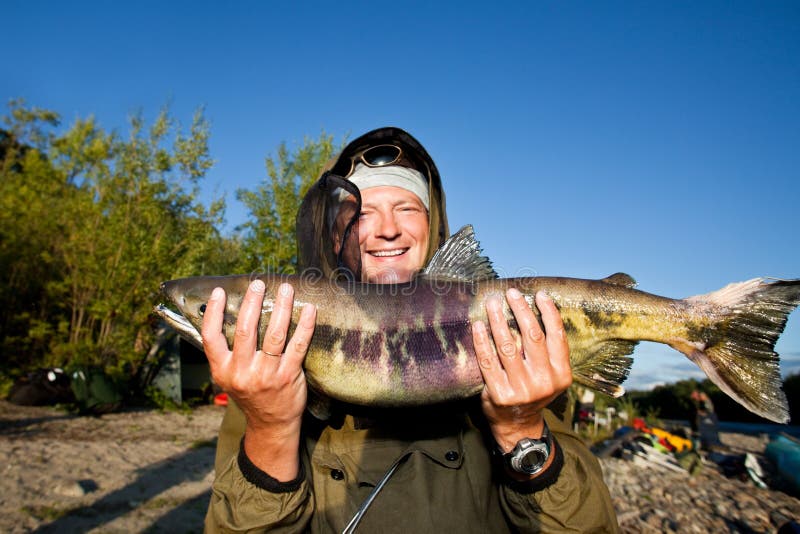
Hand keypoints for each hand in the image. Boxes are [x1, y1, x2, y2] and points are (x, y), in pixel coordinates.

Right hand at [201, 279, 315, 479]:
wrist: (270, 424)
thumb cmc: (250, 393)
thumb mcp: (229, 376)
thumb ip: (227, 351)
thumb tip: (229, 313)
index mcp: (222, 370)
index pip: (211, 338)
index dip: (213, 313)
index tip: (218, 291)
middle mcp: (242, 373)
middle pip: (245, 331)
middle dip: (252, 303)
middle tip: (258, 283)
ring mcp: (267, 375)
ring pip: (275, 335)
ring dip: (282, 308)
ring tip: (286, 289)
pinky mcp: (289, 376)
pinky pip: (298, 345)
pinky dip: (305, 325)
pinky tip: (309, 310)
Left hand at [472, 288, 571, 452]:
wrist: (518, 425)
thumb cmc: (533, 391)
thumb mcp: (550, 375)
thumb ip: (547, 351)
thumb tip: (533, 310)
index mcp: (561, 374)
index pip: (557, 336)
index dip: (549, 312)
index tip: (539, 294)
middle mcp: (544, 381)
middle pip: (532, 336)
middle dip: (521, 310)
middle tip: (511, 293)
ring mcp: (521, 388)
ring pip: (508, 345)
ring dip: (498, 320)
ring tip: (492, 303)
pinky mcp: (499, 393)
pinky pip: (488, 361)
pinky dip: (482, 341)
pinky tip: (478, 326)